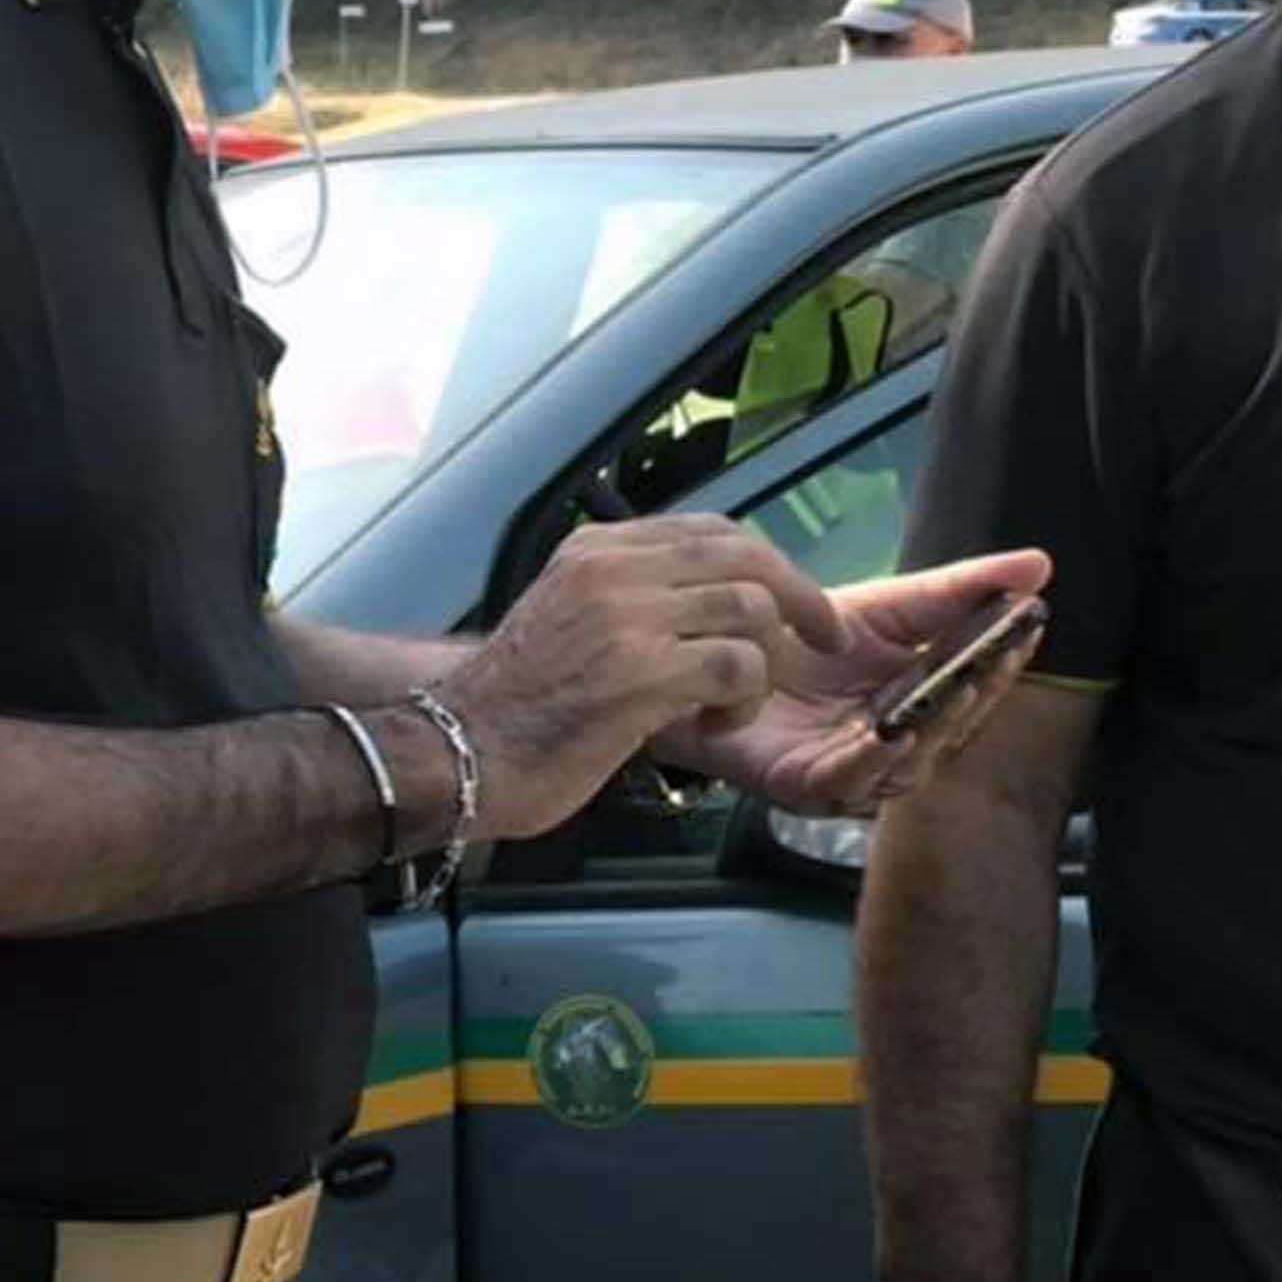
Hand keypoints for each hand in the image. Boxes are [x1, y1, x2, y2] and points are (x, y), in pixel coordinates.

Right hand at [438, 516, 851, 839]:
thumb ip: (625, 599)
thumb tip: (701, 602)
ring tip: (733, 705)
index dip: (765, 564)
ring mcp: (627, 616)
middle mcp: (612, 568)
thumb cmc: (513, 708)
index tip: (794, 602)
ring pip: (750, 609)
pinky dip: (745, 700)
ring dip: (762, 665)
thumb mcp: (564, 620)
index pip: (709, 530)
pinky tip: (716, 725)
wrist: (457, 752)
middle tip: (825, 639)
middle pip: (744, 555)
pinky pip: (739, 666)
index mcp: (596, 551)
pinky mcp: (640, 672)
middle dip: (799, 598)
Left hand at [664, 549, 1054, 816]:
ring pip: (904, 766)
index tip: (1027, 627)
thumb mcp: (890, 604)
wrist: (718, 646)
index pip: (974, 691)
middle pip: (946, 734)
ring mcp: (847, 771)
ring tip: (954, 693)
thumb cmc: (804, 637)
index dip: (1003, 663)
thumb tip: (1041, 565)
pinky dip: (870, 762)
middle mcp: (892, 747)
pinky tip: (891, 734)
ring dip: (932, 732)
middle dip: (975, 698)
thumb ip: (961, 590)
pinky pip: (842, 782)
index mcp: (919, 705)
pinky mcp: (799, 784)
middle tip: (996, 662)